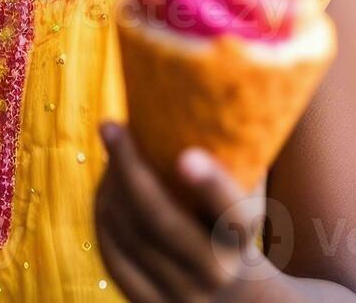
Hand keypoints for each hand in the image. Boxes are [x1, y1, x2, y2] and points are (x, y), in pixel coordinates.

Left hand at [95, 123, 269, 301]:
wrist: (239, 300)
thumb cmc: (237, 223)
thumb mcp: (250, 196)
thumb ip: (238, 150)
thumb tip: (217, 76)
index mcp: (242, 243)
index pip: (232, 217)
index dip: (210, 187)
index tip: (187, 155)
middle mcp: (212, 273)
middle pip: (161, 221)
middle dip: (130, 170)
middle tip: (111, 124)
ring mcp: (177, 295)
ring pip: (130, 235)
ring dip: (111, 186)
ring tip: (112, 145)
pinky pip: (113, 256)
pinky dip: (104, 217)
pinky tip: (105, 186)